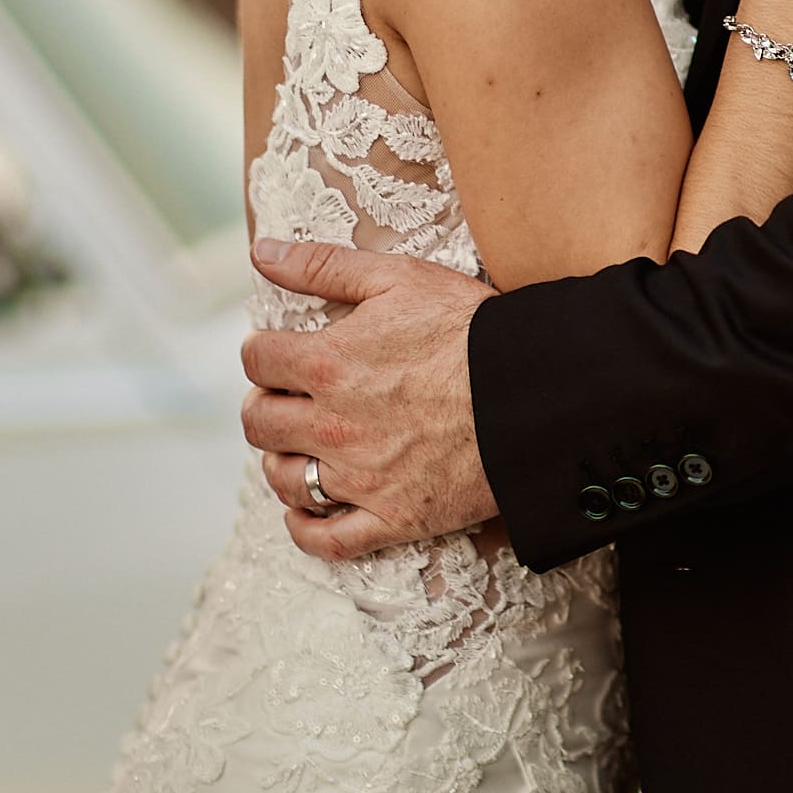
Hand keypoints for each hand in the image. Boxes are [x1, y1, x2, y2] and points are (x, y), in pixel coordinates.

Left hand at [241, 238, 498, 560]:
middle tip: (287, 400)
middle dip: (266, 407)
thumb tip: (263, 252)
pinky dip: (306, 529)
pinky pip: (328, 540)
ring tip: (299, 448)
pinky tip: (306, 511)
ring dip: (281, 462)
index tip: (281, 353)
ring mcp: (361, 478)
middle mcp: (333, 426)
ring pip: (284, 480)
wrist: (535, 393)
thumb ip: (322, 265)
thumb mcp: (398, 278)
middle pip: (260, 423)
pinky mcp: (393, 517)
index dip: (264, 353)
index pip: (257, 361)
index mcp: (327, 364)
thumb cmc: (472, 330)